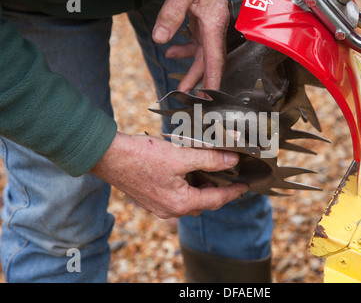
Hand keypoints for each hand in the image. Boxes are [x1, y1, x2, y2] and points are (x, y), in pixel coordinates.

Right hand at [91, 132, 247, 218]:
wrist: (107, 156)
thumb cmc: (141, 156)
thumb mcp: (181, 156)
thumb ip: (209, 159)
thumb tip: (231, 160)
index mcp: (180, 203)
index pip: (216, 200)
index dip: (233, 191)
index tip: (245, 186)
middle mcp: (171, 210)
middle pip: (203, 202)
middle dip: (217, 189)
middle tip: (227, 173)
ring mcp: (160, 206)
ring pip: (190, 200)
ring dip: (201, 187)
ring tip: (207, 168)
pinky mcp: (152, 199)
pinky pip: (177, 196)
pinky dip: (187, 185)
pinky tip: (187, 169)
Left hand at [152, 0, 229, 91]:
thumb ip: (171, 15)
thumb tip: (160, 39)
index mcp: (214, 22)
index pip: (215, 59)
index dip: (213, 81)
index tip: (209, 99)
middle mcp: (214, 25)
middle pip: (208, 59)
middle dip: (198, 79)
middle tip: (186, 96)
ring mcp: (208, 21)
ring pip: (201, 52)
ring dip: (190, 67)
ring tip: (179, 82)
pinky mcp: (200, 17)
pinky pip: (195, 40)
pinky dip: (183, 49)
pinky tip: (170, 50)